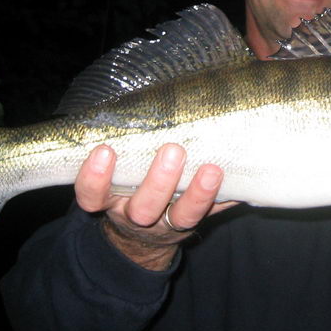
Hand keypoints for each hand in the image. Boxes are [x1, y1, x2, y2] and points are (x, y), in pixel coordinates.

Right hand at [75, 143, 236, 270]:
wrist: (144, 234)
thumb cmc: (127, 185)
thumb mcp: (114, 171)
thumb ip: (120, 144)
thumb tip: (130, 96)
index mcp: (111, 199)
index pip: (91, 195)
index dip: (95, 177)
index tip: (105, 150)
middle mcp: (137, 214)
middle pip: (143, 207)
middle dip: (159, 181)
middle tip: (173, 150)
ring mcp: (168, 223)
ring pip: (182, 216)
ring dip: (198, 193)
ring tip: (212, 170)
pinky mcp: (195, 222)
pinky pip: (213, 214)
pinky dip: (227, 197)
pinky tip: (239, 182)